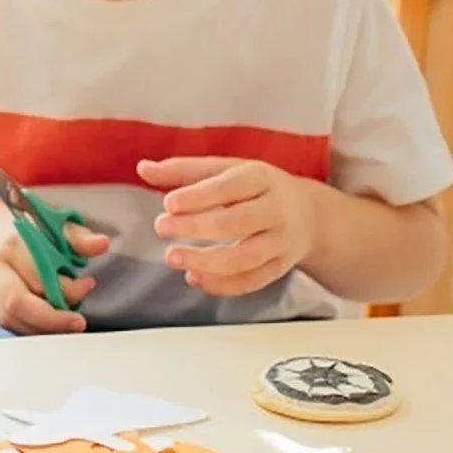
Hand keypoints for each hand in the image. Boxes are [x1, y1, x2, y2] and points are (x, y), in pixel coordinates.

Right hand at [0, 208, 108, 334]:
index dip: (68, 288)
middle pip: (19, 303)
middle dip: (52, 319)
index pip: (40, 274)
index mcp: (11, 244)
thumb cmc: (23, 231)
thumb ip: (77, 237)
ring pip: (10, 319)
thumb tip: (102, 244)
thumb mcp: (51, 225)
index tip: (87, 285)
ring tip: (64, 323)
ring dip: (41, 328)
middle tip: (78, 323)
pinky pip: (3, 324)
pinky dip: (27, 328)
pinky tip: (45, 325)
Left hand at [139, 156, 315, 296]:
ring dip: (207, 261)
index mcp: (261, 178)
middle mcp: (276, 210)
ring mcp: (281, 242)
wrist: (310, 214)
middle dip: (197, 227)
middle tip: (161, 227)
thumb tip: (143, 168)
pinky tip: (193, 277)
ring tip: (171, 257)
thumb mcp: (225, 169)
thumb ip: (183, 170)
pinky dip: (222, 284)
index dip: (200, 196)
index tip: (168, 203)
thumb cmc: (254, 187)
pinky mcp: (280, 268)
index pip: (231, 187)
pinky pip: (252, 281)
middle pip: (238, 222)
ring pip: (245, 258)